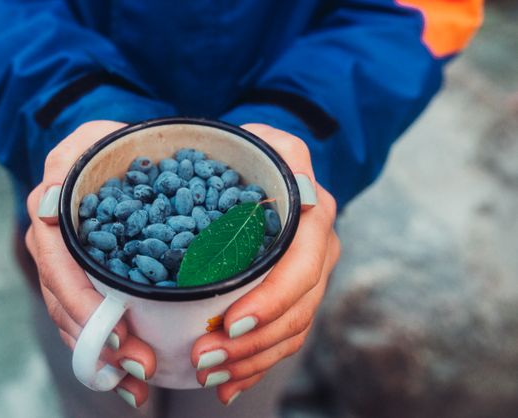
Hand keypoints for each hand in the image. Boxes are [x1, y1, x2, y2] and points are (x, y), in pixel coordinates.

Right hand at [25, 121, 156, 407]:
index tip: (117, 334)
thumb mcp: (93, 138)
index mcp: (50, 212)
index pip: (60, 266)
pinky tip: (125, 376)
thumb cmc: (105, 144)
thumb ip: (75, 156)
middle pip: (65, 303)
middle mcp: (50, 243)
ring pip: (71, 319)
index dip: (84, 303)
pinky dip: (101, 349)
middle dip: (98, 341)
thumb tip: (50, 195)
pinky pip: (82, 318)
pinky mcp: (79, 278)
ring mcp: (62, 264)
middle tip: (139, 367)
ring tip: (136, 383)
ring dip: (101, 356)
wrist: (104, 153)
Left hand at [191, 123, 339, 404]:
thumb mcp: (262, 139)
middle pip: (297, 309)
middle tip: (206, 357)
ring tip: (211, 374)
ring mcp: (310, 277)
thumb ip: (266, 143)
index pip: (301, 266)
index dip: (271, 299)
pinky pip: (282, 339)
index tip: (230, 321)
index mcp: (314, 214)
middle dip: (253, 341)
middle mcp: (320, 249)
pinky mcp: (294, 297)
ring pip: (291, 332)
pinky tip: (229, 386)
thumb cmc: (256, 153)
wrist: (268, 171)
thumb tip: (261, 163)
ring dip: (252, 360)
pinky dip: (256, 365)